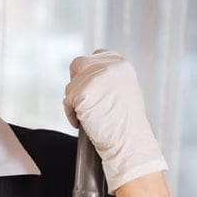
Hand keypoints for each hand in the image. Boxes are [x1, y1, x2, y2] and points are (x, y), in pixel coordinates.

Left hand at [62, 49, 167, 192]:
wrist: (129, 142)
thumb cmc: (128, 124)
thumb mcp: (124, 91)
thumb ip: (109, 79)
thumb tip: (87, 76)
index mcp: (121, 64)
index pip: (98, 55)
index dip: (90, 70)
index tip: (89, 85)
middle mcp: (108, 66)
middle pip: (78, 64)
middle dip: (76, 81)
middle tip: (81, 100)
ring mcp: (94, 78)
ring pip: (70, 86)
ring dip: (74, 101)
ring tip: (88, 117)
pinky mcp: (81, 93)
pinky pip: (67, 102)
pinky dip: (71, 114)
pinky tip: (81, 124)